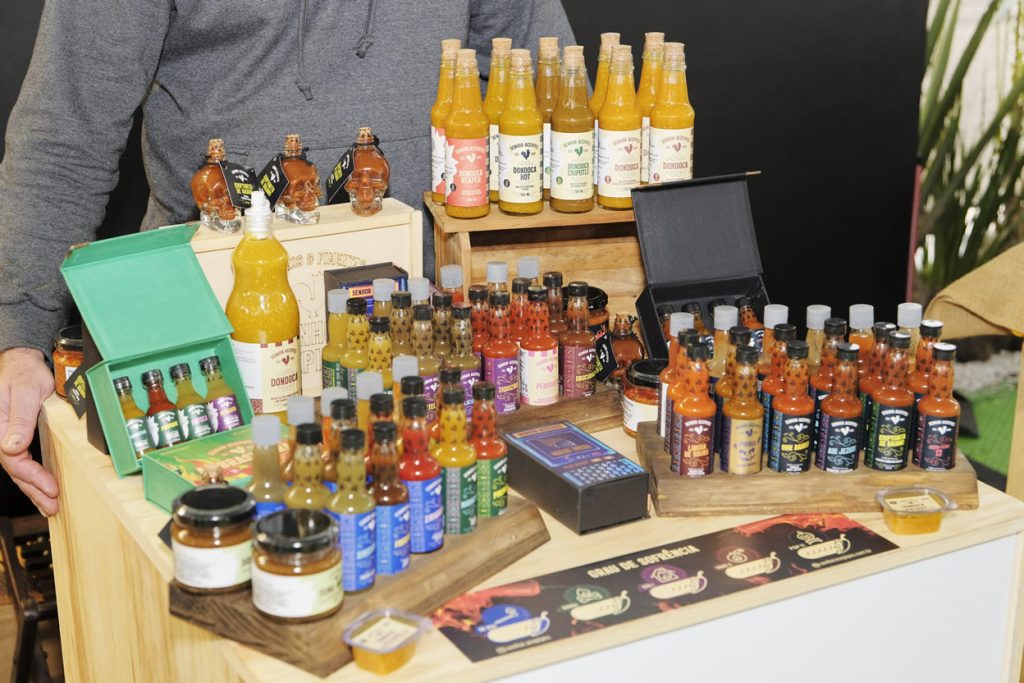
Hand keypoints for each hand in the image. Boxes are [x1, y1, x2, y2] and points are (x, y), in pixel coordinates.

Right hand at [0, 348, 57, 515]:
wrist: (22, 362)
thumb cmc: (23, 373)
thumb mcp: (25, 392)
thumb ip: (19, 419)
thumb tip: (12, 447)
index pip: (14, 460)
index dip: (33, 476)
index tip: (52, 487)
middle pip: (15, 470)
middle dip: (35, 491)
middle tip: (53, 507)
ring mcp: (6, 438)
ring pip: (19, 469)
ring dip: (34, 488)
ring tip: (50, 506)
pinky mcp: (15, 438)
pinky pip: (22, 462)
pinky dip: (33, 477)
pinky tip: (42, 488)